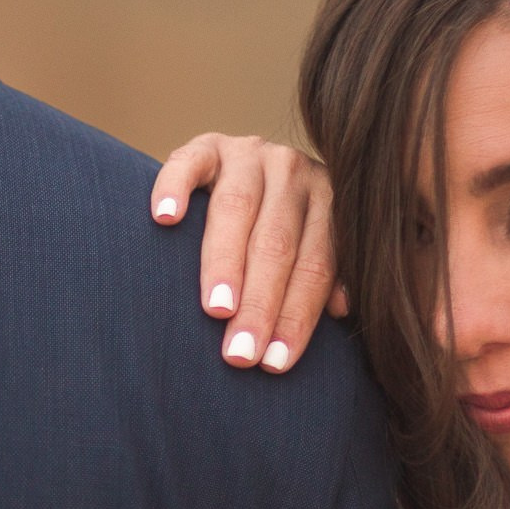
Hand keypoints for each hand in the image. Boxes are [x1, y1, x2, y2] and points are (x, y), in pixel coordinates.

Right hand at [151, 134, 346, 372]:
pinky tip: (166, 219)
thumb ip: (329, 275)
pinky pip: (188, 163)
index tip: (275, 363)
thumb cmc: (276, 232)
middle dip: (260, 303)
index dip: (297, 316)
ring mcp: (249, 153)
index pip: (315, 266)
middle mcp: (293, 171)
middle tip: (240, 353)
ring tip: (215, 309)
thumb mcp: (311, 248)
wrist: (241, 172)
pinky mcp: (206, 145)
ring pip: (238, 209)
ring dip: (225, 263)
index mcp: (327, 202)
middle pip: (277, 243)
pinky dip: (176, 189)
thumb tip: (343, 309)